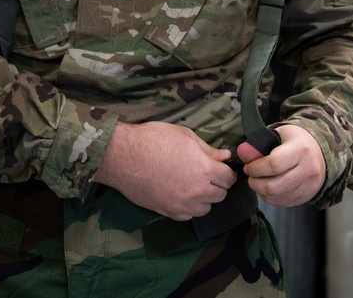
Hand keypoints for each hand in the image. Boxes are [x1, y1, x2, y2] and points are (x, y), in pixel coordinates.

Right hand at [93, 121, 236, 220]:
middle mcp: (197, 191)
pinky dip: (188, 207)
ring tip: (193, 186)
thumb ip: (208, 149)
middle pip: (220, 195)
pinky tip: (180, 195)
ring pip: (206, 209)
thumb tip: (226, 156)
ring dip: (204, 199)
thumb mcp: (185, 136)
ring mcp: (182, 204)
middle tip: (206, 175)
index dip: (227, 172)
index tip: (220, 168)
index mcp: (204, 169)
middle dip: (217, 185)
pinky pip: (188, 216)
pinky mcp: (167, 212)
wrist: (124, 156)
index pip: (229, 178)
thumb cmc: (154, 139)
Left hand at [235, 124, 324, 206]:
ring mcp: (308, 186)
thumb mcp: (278, 135)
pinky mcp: (306, 197)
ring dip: (261, 190)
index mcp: (301, 150)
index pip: (274, 164)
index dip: (256, 167)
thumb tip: (242, 151)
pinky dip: (270, 197)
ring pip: (275, 197)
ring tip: (259, 180)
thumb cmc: (296, 141)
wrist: (320, 153)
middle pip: (273, 186)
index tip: (249, 166)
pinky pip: (281, 202)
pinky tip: (269, 186)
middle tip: (252, 174)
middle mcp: (308, 169)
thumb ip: (259, 144)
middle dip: (255, 182)